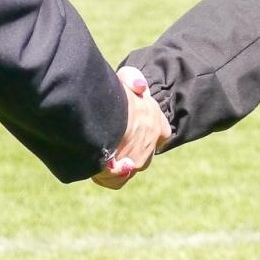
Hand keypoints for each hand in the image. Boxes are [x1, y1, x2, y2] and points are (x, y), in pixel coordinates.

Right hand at [93, 67, 171, 188]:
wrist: (105, 117)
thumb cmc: (115, 95)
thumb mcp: (126, 78)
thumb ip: (134, 81)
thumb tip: (140, 87)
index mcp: (157, 124)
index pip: (161, 131)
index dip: (149, 128)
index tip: (135, 124)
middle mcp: (150, 146)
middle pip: (144, 152)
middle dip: (131, 147)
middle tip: (113, 137)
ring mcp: (137, 162)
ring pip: (128, 167)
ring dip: (116, 161)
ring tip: (102, 150)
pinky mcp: (120, 176)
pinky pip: (115, 180)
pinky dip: (107, 174)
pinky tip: (98, 164)